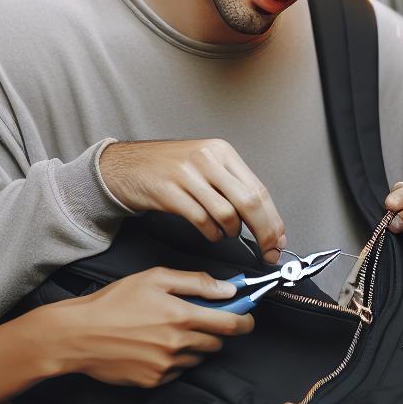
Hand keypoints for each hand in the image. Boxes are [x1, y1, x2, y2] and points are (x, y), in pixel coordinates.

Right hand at [61, 268, 253, 387]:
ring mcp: (167, 365)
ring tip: (166, 331)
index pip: (231, 323)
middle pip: (217, 342)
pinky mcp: (155, 381)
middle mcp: (179, 344)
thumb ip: (195, 282)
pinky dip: (174, 360)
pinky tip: (153, 346)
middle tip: (195, 319)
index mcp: (182, 316)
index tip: (246, 317)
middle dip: (214, 331)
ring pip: (198, 357)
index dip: (245, 320)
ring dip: (193, 345)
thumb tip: (228, 289)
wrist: (78, 335)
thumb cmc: (113, 303)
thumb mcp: (154, 279)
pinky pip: (178, 370)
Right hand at [100, 139, 286, 262]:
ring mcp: (188, 173)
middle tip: (267, 252)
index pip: (259, 189)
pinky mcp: (169, 191)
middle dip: (263, 232)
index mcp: (222, 152)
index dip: (273, 220)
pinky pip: (201, 219)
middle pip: (249, 201)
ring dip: (231, 232)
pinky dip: (211, 233)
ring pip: (226, 213)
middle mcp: (208, 159)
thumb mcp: (204, 165)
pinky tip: (211, 233)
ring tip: (225, 234)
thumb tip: (264, 219)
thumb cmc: (166, 169)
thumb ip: (232, 186)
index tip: (278, 240)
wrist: (124, 165)